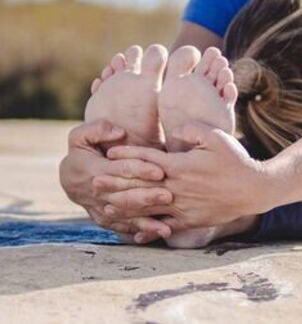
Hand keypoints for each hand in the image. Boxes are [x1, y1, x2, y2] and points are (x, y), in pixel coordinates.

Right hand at [59, 120, 172, 241]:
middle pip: (128, 195)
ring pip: (128, 215)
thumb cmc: (81, 152)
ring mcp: (103, 209)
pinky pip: (125, 227)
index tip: (160, 171)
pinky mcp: (108, 220)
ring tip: (167, 227)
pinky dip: (142, 232)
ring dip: (147, 221)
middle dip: (149, 196)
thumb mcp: (80, 136)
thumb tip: (119, 132)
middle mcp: (100, 193)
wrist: (68, 179)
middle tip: (170, 196)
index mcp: (96, 170)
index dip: (141, 170)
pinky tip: (159, 235)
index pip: (122, 170)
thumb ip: (98, 129)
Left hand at [103, 121, 269, 228]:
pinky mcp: (190, 221)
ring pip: (148, 207)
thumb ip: (193, 129)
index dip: (127, 155)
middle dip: (116, 182)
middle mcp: (177, 188)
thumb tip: (175, 130)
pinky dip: (147, 227)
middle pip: (141, 185)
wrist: (253, 189)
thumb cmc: (235, 160)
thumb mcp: (217, 136)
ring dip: (125, 206)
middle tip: (93, 181)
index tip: (109, 152)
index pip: (148, 159)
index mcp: (181, 166)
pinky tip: (135, 229)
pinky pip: (164, 225)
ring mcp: (183, 207)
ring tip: (105, 206)